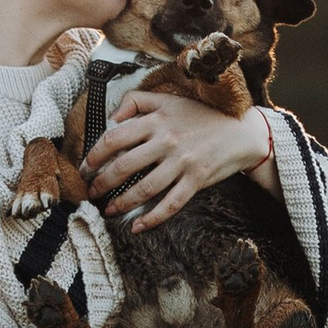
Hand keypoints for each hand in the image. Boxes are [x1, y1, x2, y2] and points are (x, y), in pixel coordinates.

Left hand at [88, 90, 273, 229]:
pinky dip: (152, 219)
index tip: (85, 166)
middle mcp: (167, 141)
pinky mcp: (196, 180)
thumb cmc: (201, 116)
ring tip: (108, 210)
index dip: (94, 155)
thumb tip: (111, 118)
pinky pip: (170, 204)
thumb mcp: (169, 100)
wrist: (242, 131)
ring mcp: (182, 162)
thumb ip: (137, 101)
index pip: (114, 138)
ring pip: (144, 188)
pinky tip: (137, 227)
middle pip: (124, 166)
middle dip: (102, 182)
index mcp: (157, 120)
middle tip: (91, 192)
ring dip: (121, 203)